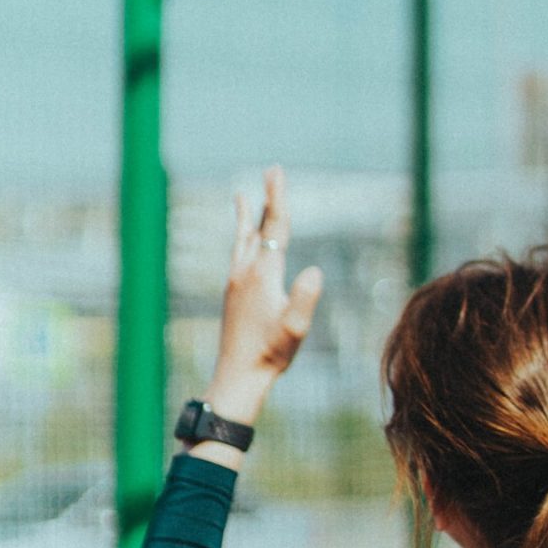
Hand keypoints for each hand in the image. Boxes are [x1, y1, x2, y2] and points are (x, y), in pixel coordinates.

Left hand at [203, 167, 323, 427]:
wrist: (238, 377)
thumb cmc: (271, 354)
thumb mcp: (296, 327)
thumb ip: (305, 297)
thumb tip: (315, 271)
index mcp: (263, 274)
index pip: (275, 227)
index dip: (278, 198)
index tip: (276, 172)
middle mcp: (245, 272)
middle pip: (258, 227)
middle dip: (267, 198)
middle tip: (271, 170)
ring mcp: (235, 282)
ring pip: (242, 239)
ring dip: (247, 216)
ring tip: (242, 196)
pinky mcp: (232, 294)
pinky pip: (237, 254)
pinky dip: (240, 238)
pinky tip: (241, 242)